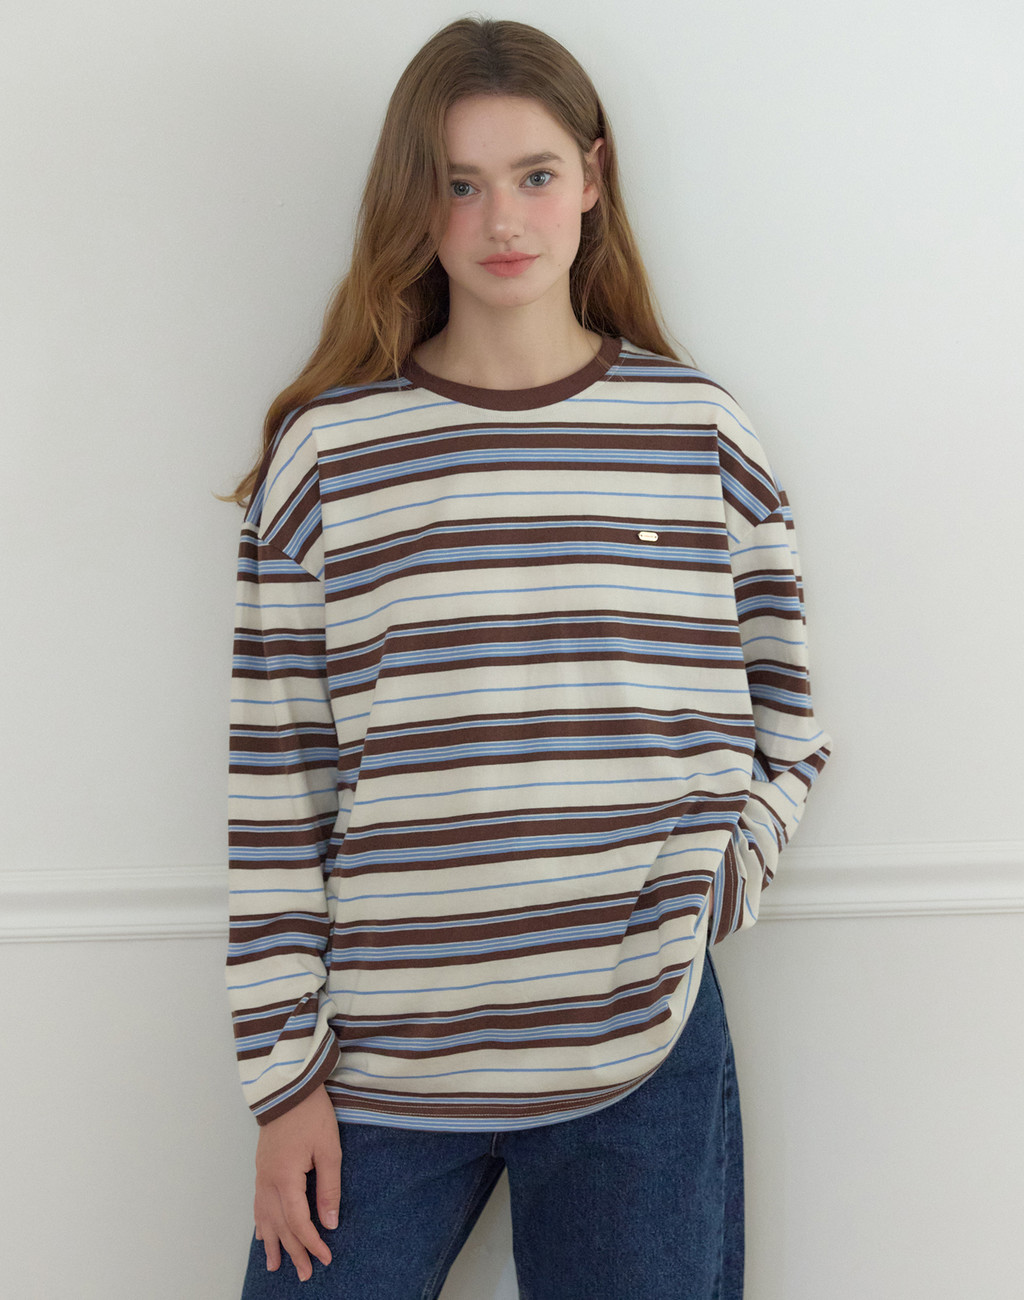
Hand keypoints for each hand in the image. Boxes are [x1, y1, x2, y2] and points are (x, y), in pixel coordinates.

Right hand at [253, 1085, 341, 1281]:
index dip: (312, 1243)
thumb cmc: (312, 1115)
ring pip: (264, 1218)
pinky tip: (261, 1234)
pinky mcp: (261, 1168)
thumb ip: (329, 1188)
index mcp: (286, 1178)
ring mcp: (261, 1175)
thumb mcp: (328, 1149)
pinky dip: (260, 1223)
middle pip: (280, 1225)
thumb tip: (330, 1223)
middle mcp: (268, 1182)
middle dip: (293, 1251)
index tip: (325, 1258)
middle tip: (303, 1274)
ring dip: (272, 1243)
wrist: (288, 1087)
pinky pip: (257, 1204)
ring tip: (274, 1266)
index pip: (299, 1221)